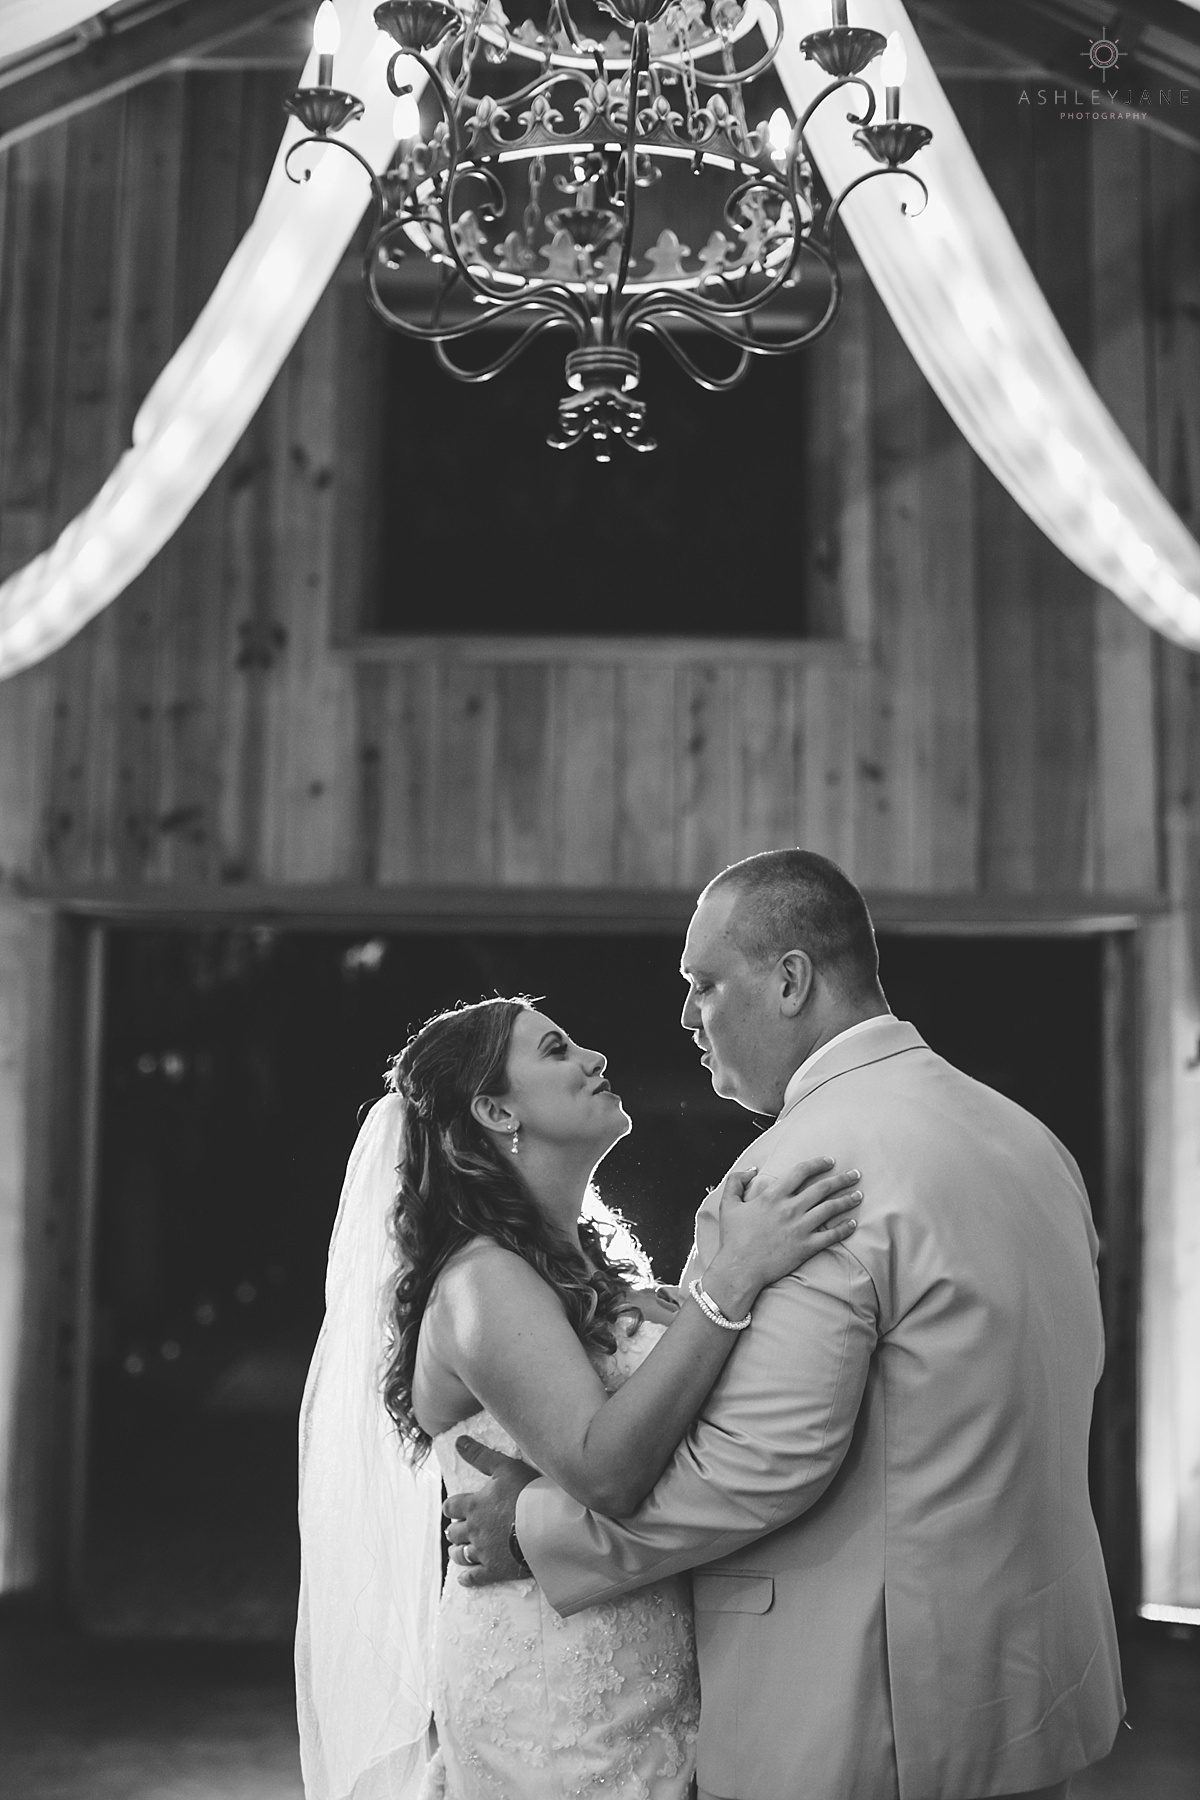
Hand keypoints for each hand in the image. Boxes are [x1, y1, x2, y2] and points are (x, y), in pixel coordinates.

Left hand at [443, 1437, 539, 1586]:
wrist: (546, 1526)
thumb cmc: (527, 1493)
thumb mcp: (504, 1467)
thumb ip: (480, 1455)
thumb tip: (458, 1442)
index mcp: (473, 1505)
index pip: (451, 1506)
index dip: (451, 1507)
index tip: (454, 1508)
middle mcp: (473, 1529)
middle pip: (454, 1532)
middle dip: (455, 1530)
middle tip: (457, 1529)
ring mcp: (483, 1551)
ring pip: (461, 1554)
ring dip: (457, 1552)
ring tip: (458, 1551)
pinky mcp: (494, 1570)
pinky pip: (474, 1577)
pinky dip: (467, 1578)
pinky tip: (463, 1578)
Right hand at [704, 1157, 862, 1317]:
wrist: (740, 1268)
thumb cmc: (733, 1237)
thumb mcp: (728, 1204)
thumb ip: (736, 1181)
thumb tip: (752, 1169)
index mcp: (773, 1195)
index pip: (801, 1171)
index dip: (818, 1163)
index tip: (830, 1161)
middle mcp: (790, 1208)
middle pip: (822, 1188)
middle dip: (842, 1179)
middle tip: (855, 1175)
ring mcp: (800, 1228)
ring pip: (831, 1209)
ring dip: (847, 1200)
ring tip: (859, 1195)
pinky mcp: (806, 1246)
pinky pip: (831, 1235)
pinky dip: (844, 1228)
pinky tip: (853, 1223)